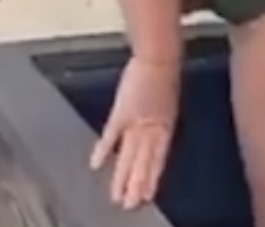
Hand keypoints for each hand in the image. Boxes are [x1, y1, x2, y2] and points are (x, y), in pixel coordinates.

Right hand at [90, 55, 179, 209]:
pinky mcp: (121, 112)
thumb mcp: (168, 99)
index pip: (158, 158)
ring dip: (122, 177)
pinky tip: (96, 165)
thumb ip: (161, 116)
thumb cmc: (165, 71)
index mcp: (165, 126)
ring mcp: (136, 122)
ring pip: (128, 156)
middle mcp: (152, 128)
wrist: (158, 57)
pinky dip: (103, 149)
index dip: (152, 177)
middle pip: (143, 162)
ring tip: (117, 198)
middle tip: (130, 206)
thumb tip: (157, 126)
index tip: (148, 196)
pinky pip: (111, 134)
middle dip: (136, 185)